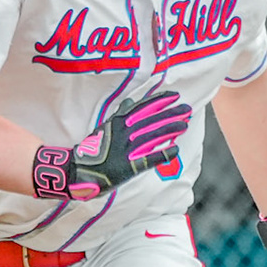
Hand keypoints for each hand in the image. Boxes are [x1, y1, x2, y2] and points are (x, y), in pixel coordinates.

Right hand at [32, 90, 191, 200]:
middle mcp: (125, 133)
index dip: (160, 101)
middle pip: (152, 120)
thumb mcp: (104, 127)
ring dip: (171, 129)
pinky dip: (163, 154)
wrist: (78, 170)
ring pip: (153, 136)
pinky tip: (176, 149)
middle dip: (171, 113)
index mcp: (119, 122)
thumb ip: (119, 115)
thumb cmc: (92, 149)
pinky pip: (150, 159)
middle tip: (187, 109)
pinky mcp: (129, 166)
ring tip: (185, 125)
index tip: (175, 95)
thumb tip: (129, 101)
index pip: (143, 108)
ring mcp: (127, 149)